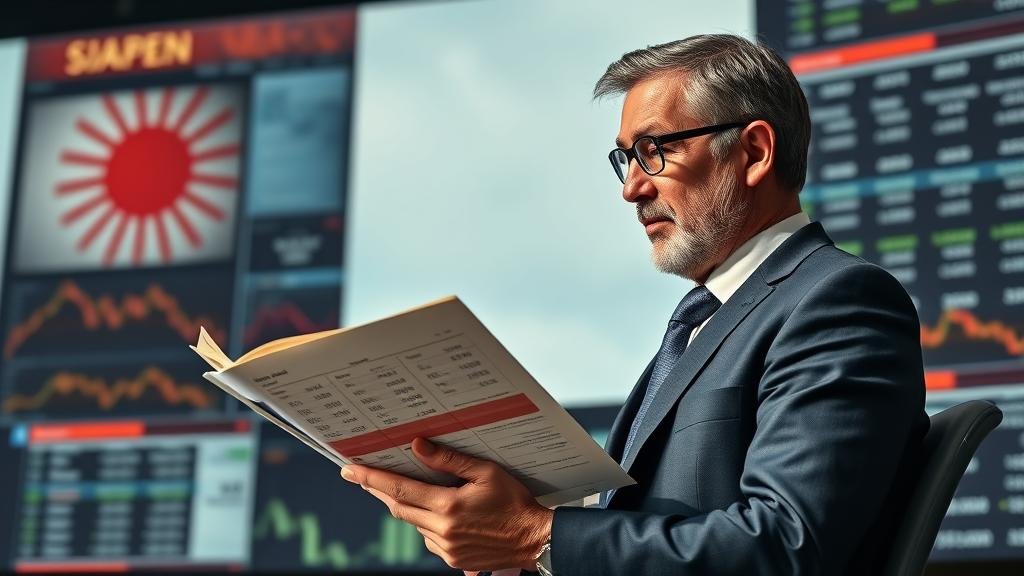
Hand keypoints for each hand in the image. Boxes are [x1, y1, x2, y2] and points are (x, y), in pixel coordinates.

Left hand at [340, 437, 552, 570]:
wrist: (534, 539)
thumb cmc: (514, 502)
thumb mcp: (486, 472)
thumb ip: (449, 460)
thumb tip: (418, 446)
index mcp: (448, 506)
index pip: (399, 489)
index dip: (372, 478)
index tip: (350, 470)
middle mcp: (442, 530)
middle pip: (398, 508)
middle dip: (377, 490)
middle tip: (359, 476)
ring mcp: (446, 548)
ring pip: (412, 523)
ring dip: (404, 506)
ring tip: (402, 488)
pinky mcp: (452, 559)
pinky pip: (427, 537)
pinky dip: (424, 522)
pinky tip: (434, 511)